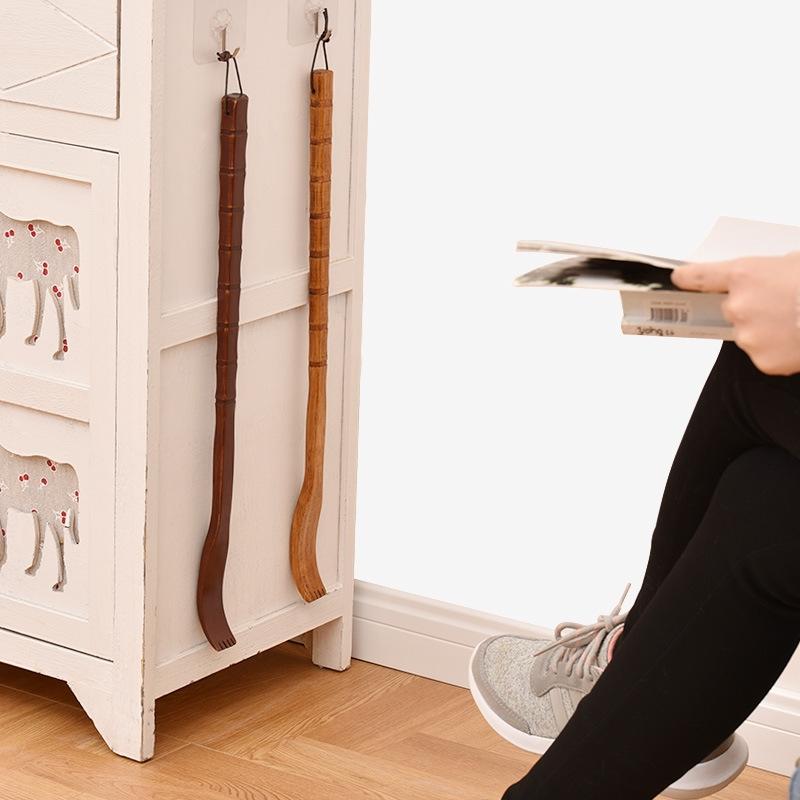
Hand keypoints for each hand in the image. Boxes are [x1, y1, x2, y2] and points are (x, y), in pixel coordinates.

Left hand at [672, 253, 799, 375]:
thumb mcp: (794, 262)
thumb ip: (769, 270)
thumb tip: (763, 278)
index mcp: (744, 275)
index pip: (700, 277)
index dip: (687, 278)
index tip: (677, 279)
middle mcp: (739, 305)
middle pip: (729, 309)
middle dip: (750, 307)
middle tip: (779, 304)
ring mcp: (749, 335)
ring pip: (747, 333)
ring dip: (765, 329)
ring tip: (796, 321)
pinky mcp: (763, 360)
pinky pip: (763, 354)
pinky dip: (778, 350)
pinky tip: (797, 339)